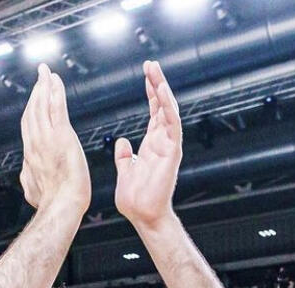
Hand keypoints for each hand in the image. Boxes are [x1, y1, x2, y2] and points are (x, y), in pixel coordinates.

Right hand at [19, 65, 89, 213]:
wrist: (61, 206)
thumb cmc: (51, 204)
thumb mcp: (32, 190)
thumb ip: (29, 179)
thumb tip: (25, 177)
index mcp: (30, 154)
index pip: (28, 125)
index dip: (30, 109)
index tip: (34, 98)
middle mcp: (35, 143)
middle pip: (32, 111)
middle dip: (35, 91)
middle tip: (40, 76)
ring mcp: (47, 138)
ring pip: (42, 105)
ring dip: (44, 85)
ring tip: (46, 72)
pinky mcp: (62, 136)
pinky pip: (56, 107)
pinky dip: (55, 90)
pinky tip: (55, 79)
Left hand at [114, 61, 182, 228]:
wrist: (143, 216)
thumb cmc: (135, 200)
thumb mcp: (124, 172)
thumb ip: (124, 156)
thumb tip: (122, 142)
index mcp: (151, 145)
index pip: (154, 112)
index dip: (151, 93)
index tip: (146, 75)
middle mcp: (162, 142)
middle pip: (162, 106)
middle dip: (157, 84)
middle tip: (151, 64)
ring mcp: (169, 146)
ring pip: (169, 111)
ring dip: (162, 90)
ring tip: (155, 71)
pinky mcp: (172, 152)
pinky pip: (172, 125)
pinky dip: (168, 108)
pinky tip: (162, 92)